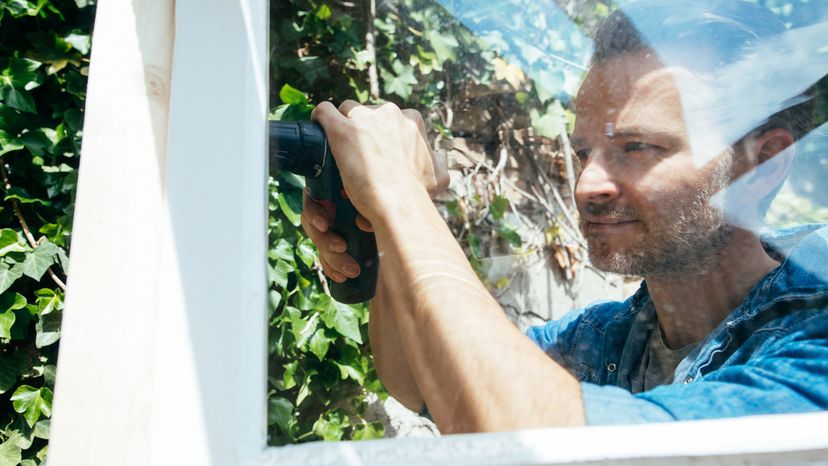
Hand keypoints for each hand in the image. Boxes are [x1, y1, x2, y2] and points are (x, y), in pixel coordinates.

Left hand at [311, 100, 448, 222]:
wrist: (399, 203)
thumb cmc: (419, 194)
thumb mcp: (440, 177)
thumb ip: (439, 163)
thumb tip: (435, 160)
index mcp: (412, 120)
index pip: (391, 118)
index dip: (383, 135)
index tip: (377, 152)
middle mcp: (390, 113)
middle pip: (369, 113)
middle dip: (364, 131)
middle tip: (360, 158)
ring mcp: (364, 119)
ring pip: (348, 111)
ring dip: (344, 126)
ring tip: (340, 149)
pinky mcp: (341, 130)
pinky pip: (325, 112)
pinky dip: (320, 117)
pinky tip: (318, 126)